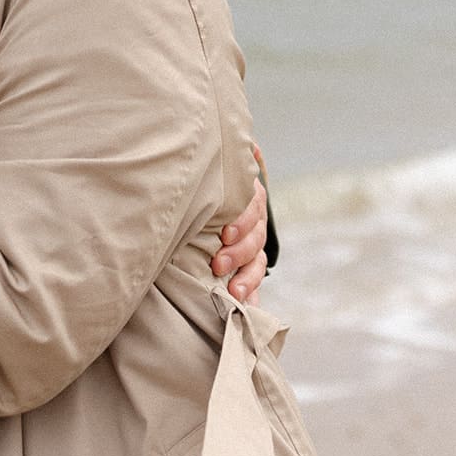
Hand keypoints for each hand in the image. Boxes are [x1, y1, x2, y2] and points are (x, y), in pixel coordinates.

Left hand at [211, 169, 267, 301]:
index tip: (225, 234)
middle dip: (238, 252)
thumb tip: (252, 146)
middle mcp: (252, 217)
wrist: (198, 184)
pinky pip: (254, 278)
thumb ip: (227, 165)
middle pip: (255, 236)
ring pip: (257, 259)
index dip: (241, 221)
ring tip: (235, 292)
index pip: (252, 207)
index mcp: (246, 193)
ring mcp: (251, 240)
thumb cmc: (202, 176)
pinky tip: (250, 308)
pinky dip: (253, 293)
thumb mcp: (214, 169)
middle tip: (218, 264)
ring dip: (248, 277)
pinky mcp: (245, 261)